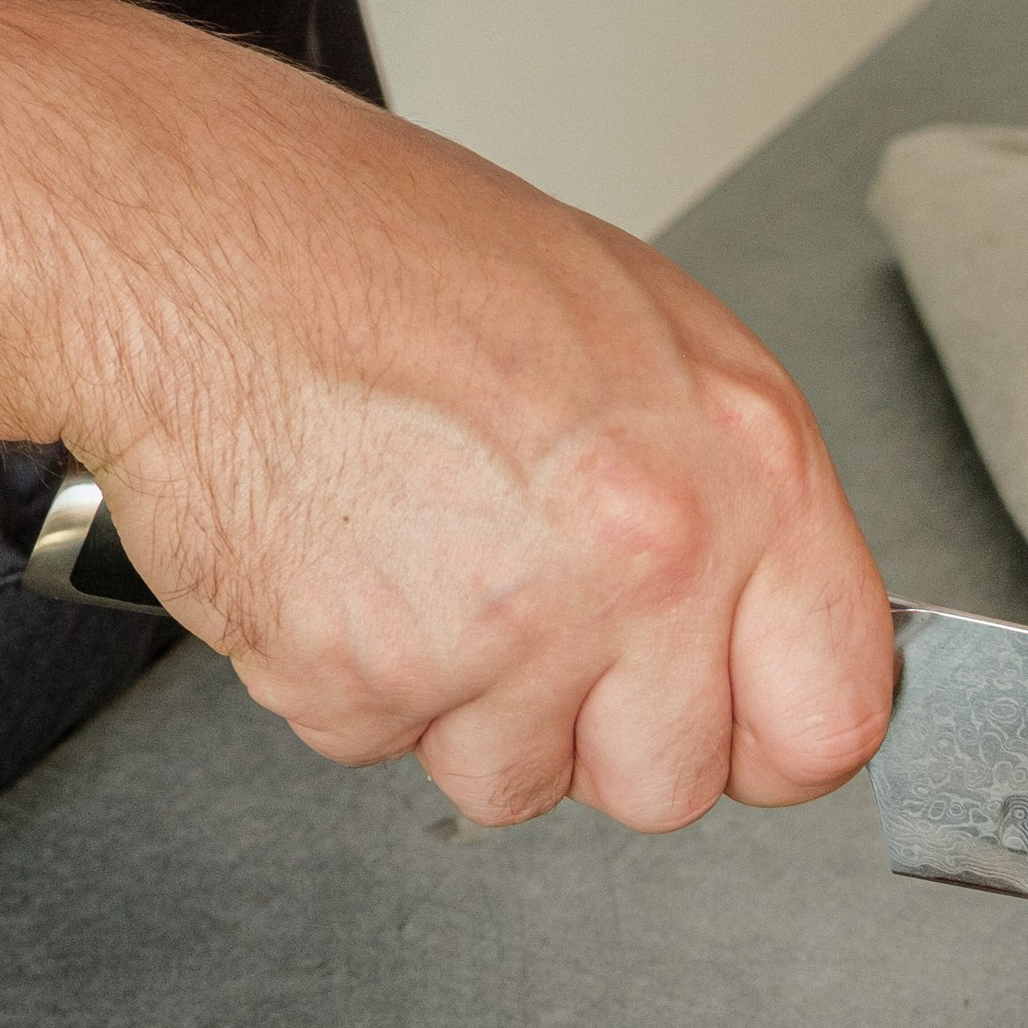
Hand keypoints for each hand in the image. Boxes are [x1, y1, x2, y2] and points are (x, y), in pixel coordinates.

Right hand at [76, 50, 891, 830]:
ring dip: (471, 709)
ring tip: (427, 558)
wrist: (196, 240)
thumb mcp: (645, 338)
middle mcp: (643, 562)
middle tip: (540, 615)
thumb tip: (779, 625)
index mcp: (741, 469)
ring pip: (520, 786)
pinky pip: (389, 750)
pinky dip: (358, 678)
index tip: (737, 722)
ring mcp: (504, 634)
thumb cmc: (402, 262)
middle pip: (672, 786)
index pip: (831, 715)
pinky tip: (349, 560)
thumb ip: (735, 504)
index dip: (775, 738)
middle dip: (604, 733)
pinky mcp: (365, 681)